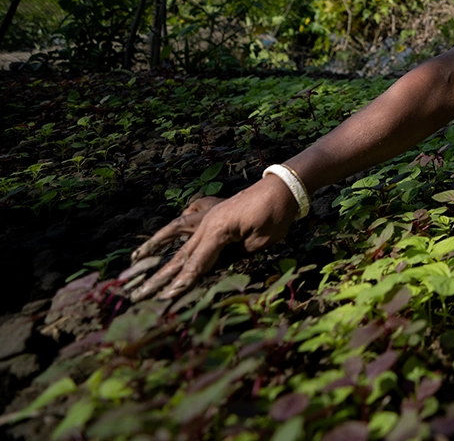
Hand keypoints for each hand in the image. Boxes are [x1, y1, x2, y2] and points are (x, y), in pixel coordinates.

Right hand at [129, 175, 298, 300]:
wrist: (283, 187)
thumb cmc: (275, 215)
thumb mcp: (259, 243)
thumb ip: (234, 256)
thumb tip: (217, 265)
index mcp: (217, 232)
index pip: (195, 265)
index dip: (181, 284)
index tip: (163, 299)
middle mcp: (206, 222)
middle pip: (180, 254)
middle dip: (160, 276)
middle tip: (139, 294)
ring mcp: (208, 214)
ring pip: (176, 232)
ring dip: (156, 245)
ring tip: (136, 257)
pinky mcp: (215, 209)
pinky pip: (189, 216)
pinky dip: (176, 225)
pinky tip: (168, 232)